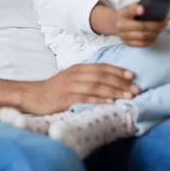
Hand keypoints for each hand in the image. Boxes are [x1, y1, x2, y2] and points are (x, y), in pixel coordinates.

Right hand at [21, 64, 138, 114]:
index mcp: (78, 68)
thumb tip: (108, 82)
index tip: (132, 75)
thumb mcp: (71, 78)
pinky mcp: (66, 97)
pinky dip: (99, 100)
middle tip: (136, 89)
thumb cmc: (55, 89)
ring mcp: (71, 86)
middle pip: (102, 76)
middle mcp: (76, 74)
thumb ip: (87, 78)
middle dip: (120, 82)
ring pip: (96, 86)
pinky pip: (85, 97)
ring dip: (114, 91)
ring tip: (128, 96)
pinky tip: (110, 103)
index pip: (101, 67)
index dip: (117, 70)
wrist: (34, 95)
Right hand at [116, 2, 167, 46]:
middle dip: (156, 25)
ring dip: (156, 32)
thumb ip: (140, 6)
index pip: (129, 11)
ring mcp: (123, 36)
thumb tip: (158, 7)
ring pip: (144, 36)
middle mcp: (121, 25)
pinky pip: (143, 44)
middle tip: (165, 22)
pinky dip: (152, 39)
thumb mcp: (130, 7)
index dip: (136, 10)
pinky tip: (155, 35)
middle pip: (142, 26)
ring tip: (162, 28)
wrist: (114, 24)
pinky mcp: (127, 43)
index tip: (143, 9)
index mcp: (122, 14)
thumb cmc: (127, 15)